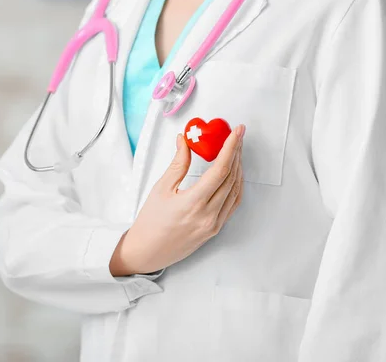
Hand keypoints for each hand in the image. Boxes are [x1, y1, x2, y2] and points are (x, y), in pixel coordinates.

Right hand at [109, 124, 245, 275]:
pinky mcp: (215, 229)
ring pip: (235, 190)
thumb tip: (185, 140)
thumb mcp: (161, 189)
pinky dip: (236, 186)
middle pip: (231, 178)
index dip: (231, 148)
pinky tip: (234, 174)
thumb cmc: (150, 223)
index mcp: (193, 203)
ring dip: (238, 168)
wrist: (147, 252)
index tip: (237, 131)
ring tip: (236, 150)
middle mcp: (208, 215)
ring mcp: (214, 224)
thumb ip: (178, 163)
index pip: (220, 170)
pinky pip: (233, 204)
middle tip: (237, 135)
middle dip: (236, 153)